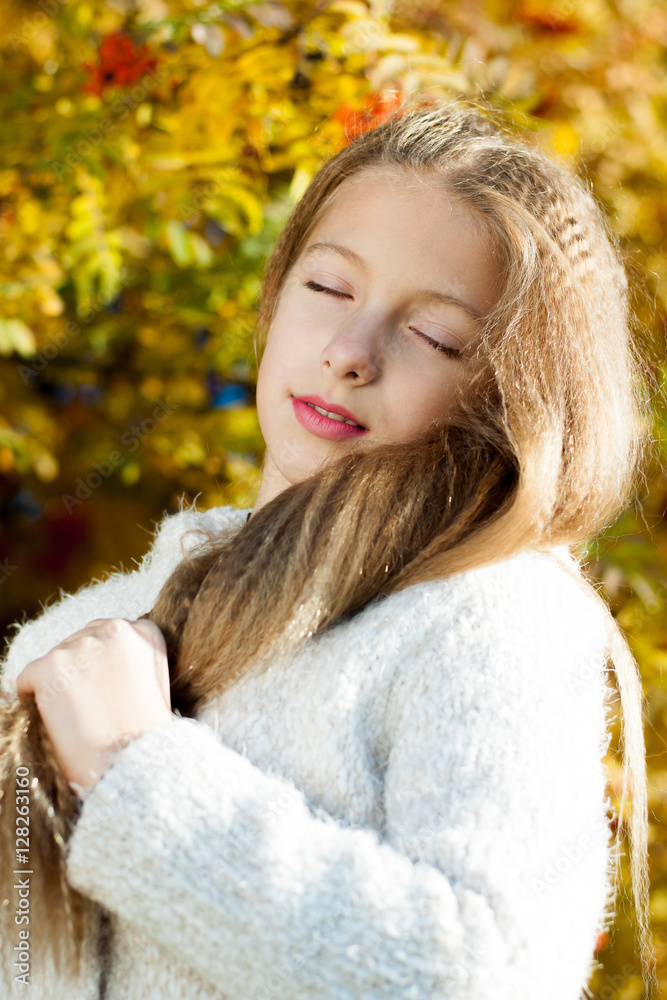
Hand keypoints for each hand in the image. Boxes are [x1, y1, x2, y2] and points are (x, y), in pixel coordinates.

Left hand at [16, 618, 172, 796]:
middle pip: (79, 642)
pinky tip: (58, 721)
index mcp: (144, 632)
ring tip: (78, 717)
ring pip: (55, 661)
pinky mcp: (49, 666)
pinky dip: (35, 700)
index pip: (108, 635)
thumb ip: (132, 660)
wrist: (133, 765)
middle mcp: (114, 630)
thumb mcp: (155, 684)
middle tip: (90, 707)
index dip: (103, 666)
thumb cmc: (145, 734)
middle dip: (80, 670)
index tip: (107, 690)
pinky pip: (28, 680)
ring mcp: (80, 647)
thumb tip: (99, 659)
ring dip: (60, 685)